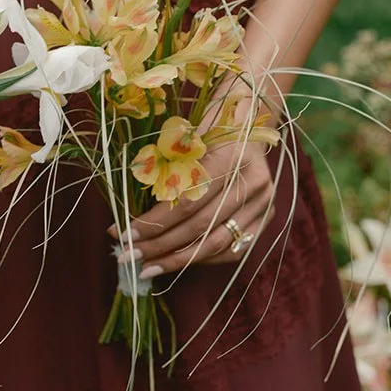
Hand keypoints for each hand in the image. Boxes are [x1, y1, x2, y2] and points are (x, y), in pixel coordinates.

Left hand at [112, 138, 276, 278]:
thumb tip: (133, 213)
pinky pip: (232, 250)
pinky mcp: (266, 219)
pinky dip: (201, 259)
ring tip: (147, 268)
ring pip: (215, 244)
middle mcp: (253, 183)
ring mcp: (263, 203)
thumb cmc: (209, 128)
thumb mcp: (186, 139)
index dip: (154, 223)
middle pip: (200, 226)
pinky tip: (175, 262)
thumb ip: (168, 173)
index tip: (124, 233)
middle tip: (128, 255)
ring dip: (176, 260)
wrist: (251, 123)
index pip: (188, 200)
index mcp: (231, 156)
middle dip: (159, 245)